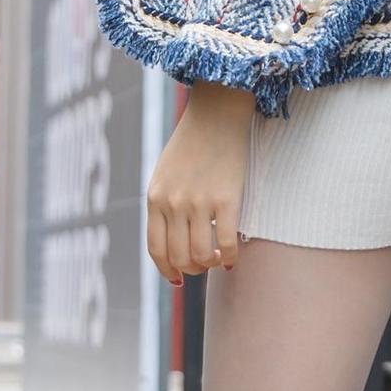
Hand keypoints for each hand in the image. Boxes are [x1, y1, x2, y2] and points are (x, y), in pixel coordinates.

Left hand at [147, 83, 253, 283]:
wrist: (216, 112)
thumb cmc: (193, 142)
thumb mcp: (166, 172)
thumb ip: (165, 202)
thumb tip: (173, 236)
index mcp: (155, 198)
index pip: (156, 249)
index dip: (167, 270)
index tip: (178, 278)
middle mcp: (173, 203)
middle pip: (179, 257)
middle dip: (192, 270)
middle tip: (205, 265)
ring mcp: (199, 202)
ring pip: (202, 256)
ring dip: (211, 265)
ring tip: (219, 258)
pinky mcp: (226, 198)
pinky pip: (226, 243)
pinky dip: (231, 257)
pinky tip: (234, 256)